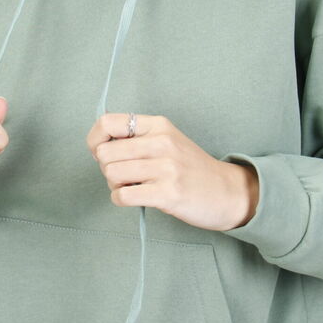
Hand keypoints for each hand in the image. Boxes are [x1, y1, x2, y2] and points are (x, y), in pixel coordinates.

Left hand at [86, 113, 258, 232]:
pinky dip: (121, 199)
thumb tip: (98, 146)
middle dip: (107, 168)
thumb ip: (136, 138)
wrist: (227, 192)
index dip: (95, 141)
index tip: (103, 154)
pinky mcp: (168, 193)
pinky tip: (134, 198)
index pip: (107, 122)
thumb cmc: (190, 169)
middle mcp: (161, 142)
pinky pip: (122, 195)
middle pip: (105, 153)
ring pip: (111, 173)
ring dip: (115, 185)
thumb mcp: (167, 141)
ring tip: (132, 186)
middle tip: (123, 175)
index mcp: (158, 125)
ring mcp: (166, 168)